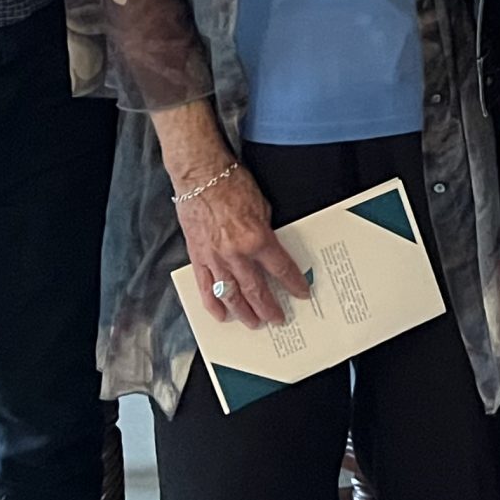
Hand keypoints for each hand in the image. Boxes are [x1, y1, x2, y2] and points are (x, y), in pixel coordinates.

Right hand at [172, 151, 310, 328]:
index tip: (301, 293)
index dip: (293, 284)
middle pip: (256, 289)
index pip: (281, 268)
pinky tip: (220, 314)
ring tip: (253, 323)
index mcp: (257, 239)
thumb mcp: (262, 206)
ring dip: (244, 312)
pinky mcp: (197, 257)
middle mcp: (236, 254)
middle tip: (277, 319)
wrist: (200, 176)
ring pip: (231, 294)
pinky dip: (213, 303)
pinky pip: (205, 287)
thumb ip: (266, 232)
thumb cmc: (232, 184)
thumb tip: (270, 248)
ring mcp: (215, 258)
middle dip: (269, 307)